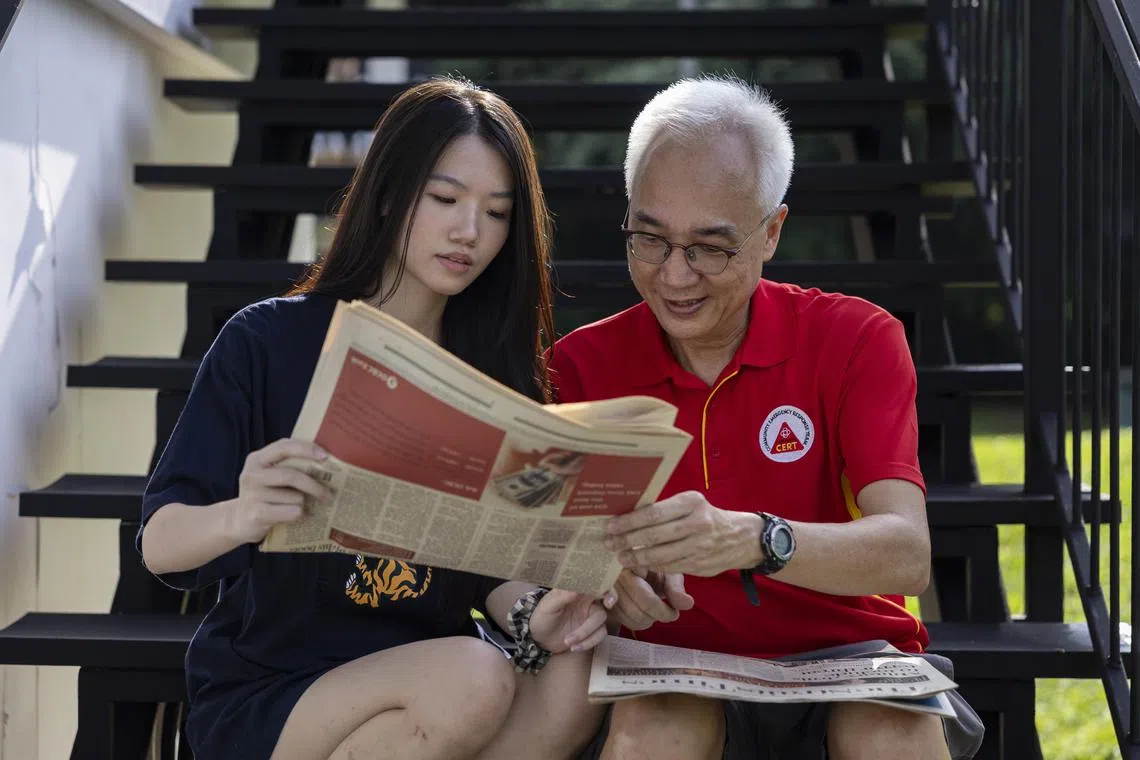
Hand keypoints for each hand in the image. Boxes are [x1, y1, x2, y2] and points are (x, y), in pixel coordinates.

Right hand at [227, 438, 333, 544]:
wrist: (240, 520)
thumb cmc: (264, 494)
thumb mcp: (270, 475)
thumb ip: (289, 465)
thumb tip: (326, 462)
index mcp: (257, 459)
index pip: (284, 447)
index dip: (306, 449)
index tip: (326, 456)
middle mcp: (252, 474)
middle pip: (291, 475)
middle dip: (314, 485)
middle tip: (329, 493)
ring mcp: (252, 495)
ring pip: (295, 497)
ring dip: (304, 504)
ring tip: (303, 507)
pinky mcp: (256, 514)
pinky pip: (292, 512)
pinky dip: (301, 515)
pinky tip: (300, 516)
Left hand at [528, 589, 609, 653]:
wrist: (539, 638)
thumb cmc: (542, 617)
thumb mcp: (548, 607)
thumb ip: (561, 597)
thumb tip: (575, 589)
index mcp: (577, 591)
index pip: (594, 582)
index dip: (602, 582)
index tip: (603, 586)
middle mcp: (587, 602)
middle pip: (606, 597)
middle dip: (611, 598)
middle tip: (609, 603)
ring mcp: (590, 617)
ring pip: (601, 621)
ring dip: (586, 633)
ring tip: (568, 641)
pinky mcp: (591, 632)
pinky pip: (599, 636)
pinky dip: (587, 643)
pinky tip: (573, 648)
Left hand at [603, 491, 760, 575]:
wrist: (741, 537)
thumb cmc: (706, 517)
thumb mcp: (690, 505)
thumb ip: (665, 510)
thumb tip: (628, 515)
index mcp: (691, 502)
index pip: (653, 513)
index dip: (628, 521)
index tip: (610, 525)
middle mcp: (696, 523)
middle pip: (653, 534)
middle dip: (626, 540)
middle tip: (608, 543)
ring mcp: (699, 545)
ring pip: (659, 554)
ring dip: (635, 557)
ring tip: (620, 557)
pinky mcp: (699, 564)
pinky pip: (668, 566)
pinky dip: (651, 566)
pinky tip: (639, 564)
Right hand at [607, 569, 693, 631]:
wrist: (635, 562)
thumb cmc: (655, 566)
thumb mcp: (669, 571)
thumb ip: (676, 587)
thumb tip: (687, 604)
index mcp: (630, 564)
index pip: (647, 599)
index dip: (663, 611)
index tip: (674, 612)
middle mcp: (613, 576)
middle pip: (636, 611)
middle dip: (656, 616)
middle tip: (669, 613)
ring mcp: (605, 588)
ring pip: (628, 618)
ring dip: (646, 620)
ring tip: (656, 610)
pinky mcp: (602, 600)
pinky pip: (621, 619)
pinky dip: (635, 621)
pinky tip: (644, 613)